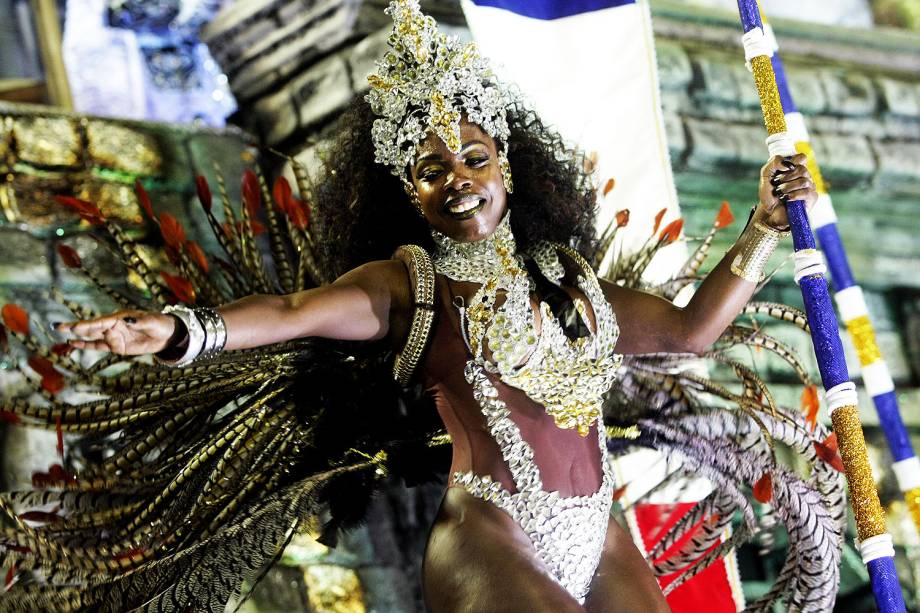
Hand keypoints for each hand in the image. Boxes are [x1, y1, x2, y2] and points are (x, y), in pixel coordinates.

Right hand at [54, 310, 176, 354]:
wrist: (166, 334)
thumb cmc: (160, 324)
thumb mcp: (152, 322)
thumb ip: (139, 322)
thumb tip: (127, 321)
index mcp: (120, 318)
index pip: (102, 322)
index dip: (88, 325)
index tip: (76, 327)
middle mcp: (113, 326)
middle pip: (92, 327)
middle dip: (76, 327)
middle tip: (58, 326)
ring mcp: (113, 336)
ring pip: (92, 336)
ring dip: (78, 336)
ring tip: (62, 334)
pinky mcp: (116, 346)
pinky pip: (99, 346)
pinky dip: (86, 345)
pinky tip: (74, 344)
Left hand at [756, 153, 816, 229]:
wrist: (770, 212)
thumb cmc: (769, 194)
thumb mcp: (766, 176)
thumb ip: (773, 163)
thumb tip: (788, 163)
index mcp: (795, 168)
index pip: (802, 157)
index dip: (793, 161)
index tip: (782, 169)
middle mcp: (804, 176)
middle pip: (802, 169)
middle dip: (786, 177)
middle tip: (777, 184)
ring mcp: (810, 186)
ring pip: (804, 181)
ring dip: (787, 187)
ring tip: (780, 193)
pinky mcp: (812, 197)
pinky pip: (807, 192)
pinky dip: (793, 195)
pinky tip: (787, 198)